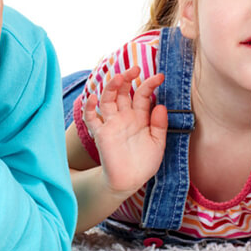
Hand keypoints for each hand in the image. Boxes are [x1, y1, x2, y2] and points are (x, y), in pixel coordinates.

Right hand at [84, 66, 167, 195]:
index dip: (150, 84)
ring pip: (108, 99)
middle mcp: (125, 117)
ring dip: (111, 86)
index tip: (160, 76)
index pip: (142, 94)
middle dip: (128, 78)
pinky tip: (93, 98)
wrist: (130, 181)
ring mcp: (112, 124)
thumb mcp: (158, 143)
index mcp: (140, 117)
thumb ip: (159, 125)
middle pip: (123, 91)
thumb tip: (161, 106)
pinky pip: (92, 119)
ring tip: (118, 77)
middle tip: (135, 68)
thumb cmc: (144, 163)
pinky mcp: (101, 134)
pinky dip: (90, 108)